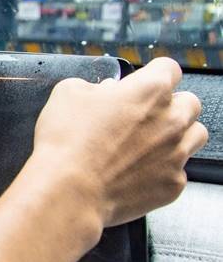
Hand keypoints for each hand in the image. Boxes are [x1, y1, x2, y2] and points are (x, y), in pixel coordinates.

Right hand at [32, 57, 206, 228]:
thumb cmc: (66, 142)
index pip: (169, 69)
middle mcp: (173, 119)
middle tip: (143, 117)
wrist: (69, 193)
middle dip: (170, 106)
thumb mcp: (67, 94)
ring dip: (177, 135)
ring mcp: (177, 154)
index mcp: (151, 90)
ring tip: (147, 144)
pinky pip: (177, 172)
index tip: (140, 84)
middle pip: (190, 102)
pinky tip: (134, 173)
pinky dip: (160, 170)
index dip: (152, 74)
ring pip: (195, 136)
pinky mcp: (172, 184)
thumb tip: (106, 92)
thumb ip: (94, 86)